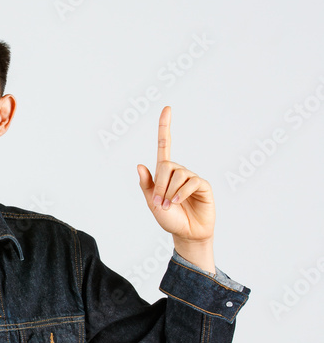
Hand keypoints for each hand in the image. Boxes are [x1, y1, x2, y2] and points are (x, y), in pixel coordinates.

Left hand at [137, 105, 214, 242]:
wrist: (186, 234)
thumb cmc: (170, 219)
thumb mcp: (152, 202)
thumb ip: (146, 185)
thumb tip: (140, 165)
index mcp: (165, 173)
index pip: (164, 145)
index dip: (165, 127)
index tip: (167, 108)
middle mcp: (179, 171)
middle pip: (166, 165)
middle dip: (160, 185)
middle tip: (159, 202)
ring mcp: (191, 177)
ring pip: (178, 174)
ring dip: (169, 192)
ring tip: (169, 205)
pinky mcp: (203, 185)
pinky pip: (190, 182)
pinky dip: (181, 193)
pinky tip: (178, 202)